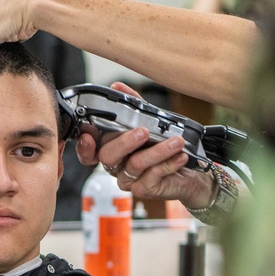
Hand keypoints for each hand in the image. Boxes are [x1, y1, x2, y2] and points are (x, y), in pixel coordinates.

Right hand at [75, 82, 216, 208]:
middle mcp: (116, 166)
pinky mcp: (144, 189)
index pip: (89, 152)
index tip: (88, 136)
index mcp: (111, 149)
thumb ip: (133, 105)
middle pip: (108, 156)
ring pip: (135, 164)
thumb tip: (117, 86)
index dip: (84, 146)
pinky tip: (180, 156)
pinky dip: (169, 163)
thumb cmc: (165, 145)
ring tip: (176, 141)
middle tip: (143, 131)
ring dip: (158, 150)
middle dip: (125, 142)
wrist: (190, 171)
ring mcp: (128, 179)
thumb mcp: (150, 121)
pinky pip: (153, 175)